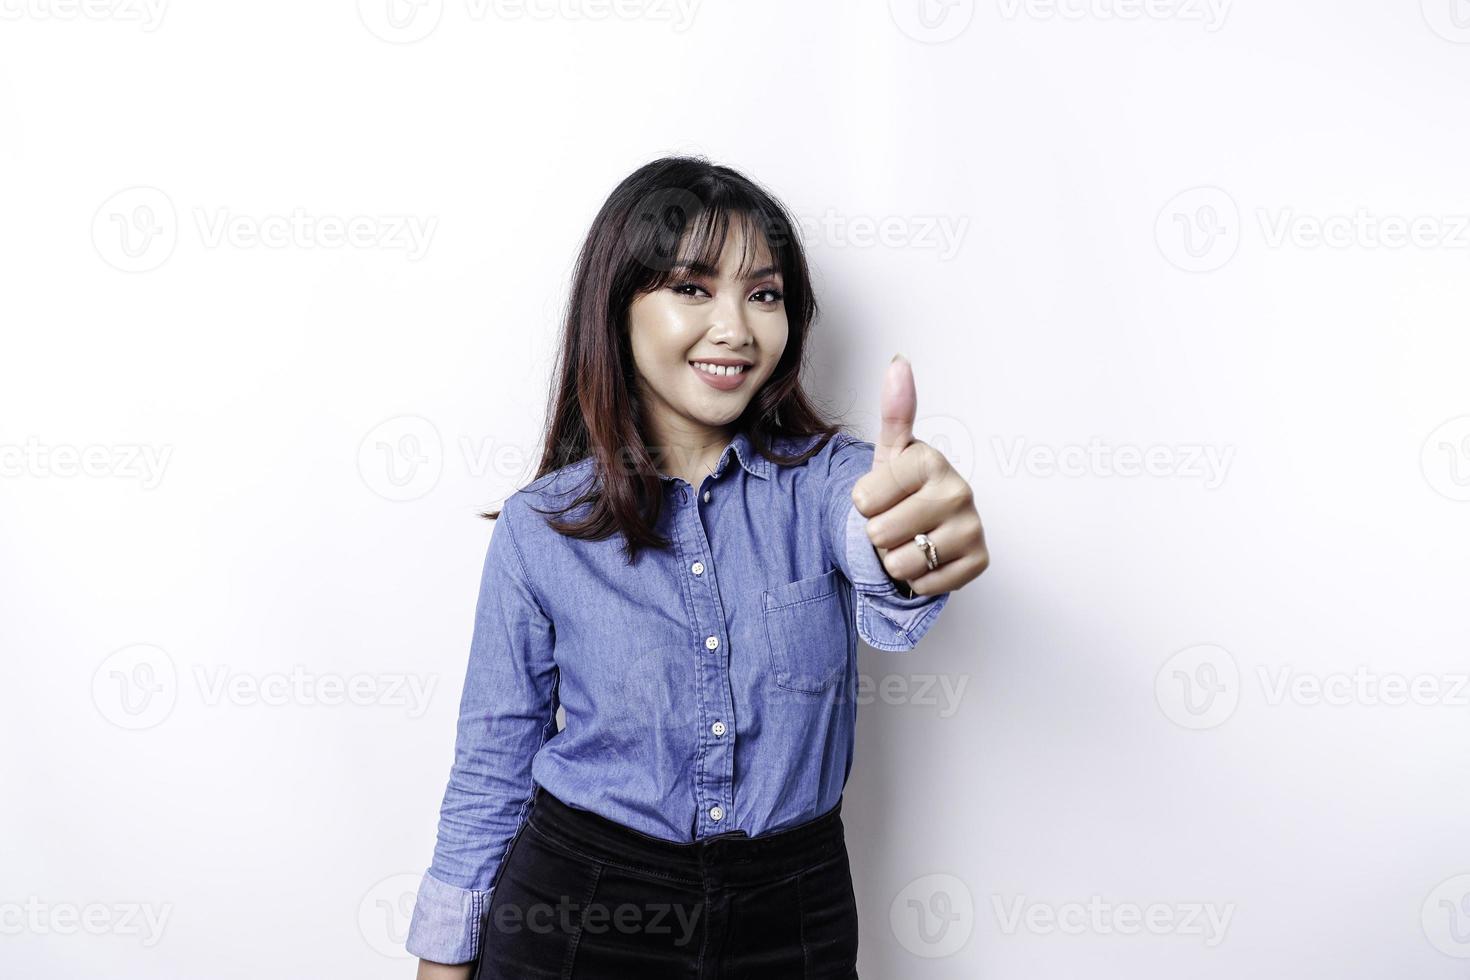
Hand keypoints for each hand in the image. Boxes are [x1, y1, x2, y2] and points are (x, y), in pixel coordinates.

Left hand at [850, 354, 988, 595]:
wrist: (928, 527)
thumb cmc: (904, 490)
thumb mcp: (890, 453)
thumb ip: (894, 412)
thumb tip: (899, 363)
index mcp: (931, 460)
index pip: (864, 500)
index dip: (863, 504)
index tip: (882, 495)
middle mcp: (958, 490)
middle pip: (881, 533)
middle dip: (878, 534)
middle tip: (896, 521)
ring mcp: (973, 527)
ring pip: (902, 564)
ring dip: (896, 559)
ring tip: (910, 539)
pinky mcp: (980, 561)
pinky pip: (925, 585)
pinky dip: (918, 579)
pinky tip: (929, 558)